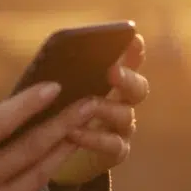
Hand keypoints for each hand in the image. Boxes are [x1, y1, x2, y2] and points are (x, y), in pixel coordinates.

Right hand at [0, 82, 101, 190]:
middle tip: (90, 105)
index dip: (28, 104)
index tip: (54, 87)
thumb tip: (3, 126)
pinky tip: (52, 164)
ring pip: (37, 176)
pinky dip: (40, 180)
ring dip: (63, 151)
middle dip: (64, 124)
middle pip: (30, 149)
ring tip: (84, 131)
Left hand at [49, 32, 148, 186]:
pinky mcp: (114, 152)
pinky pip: (113, 145)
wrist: (52, 148)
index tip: (133, 39)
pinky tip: (73, 131)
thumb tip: (57, 51)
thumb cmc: (54, 107)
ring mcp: (122, 128)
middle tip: (112, 71)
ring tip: (85, 105)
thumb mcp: (57, 85)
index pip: (130, 60)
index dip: (134, 50)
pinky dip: (94, 137)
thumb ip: (63, 69)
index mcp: (113, 78)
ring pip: (126, 116)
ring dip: (104, 109)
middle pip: (138, 88)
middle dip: (127, 78)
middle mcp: (123, 101)